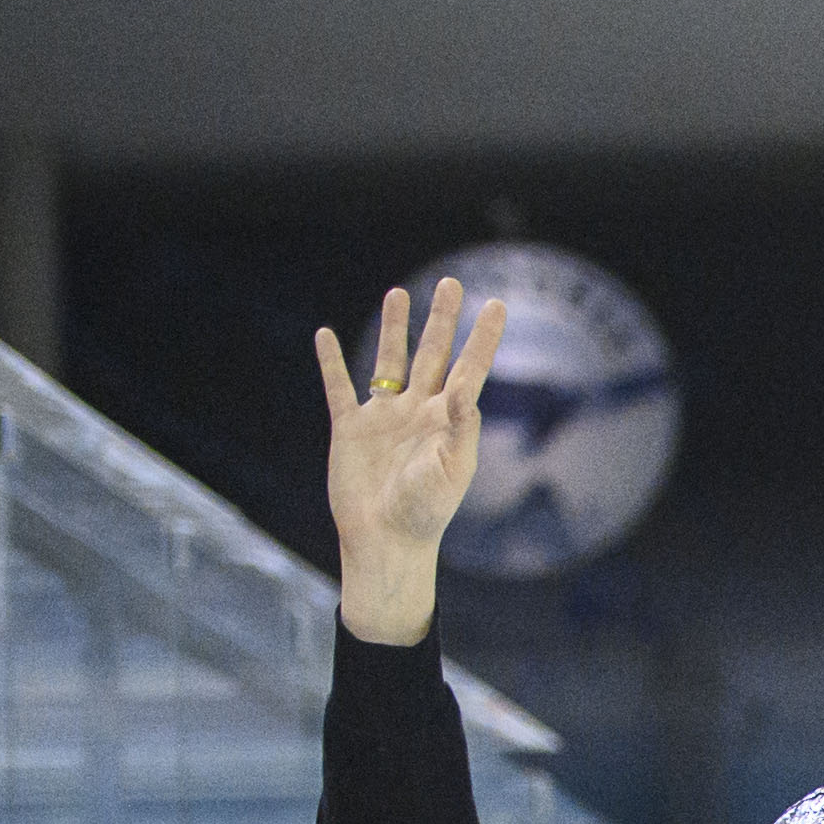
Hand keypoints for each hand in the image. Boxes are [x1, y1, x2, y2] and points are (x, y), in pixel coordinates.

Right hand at [313, 279, 506, 647]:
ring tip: (398, 293)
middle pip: (432, 353)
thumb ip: (460, 427)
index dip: (484, 338)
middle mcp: (418, 412)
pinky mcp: (349, 429)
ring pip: (389, 361)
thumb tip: (465, 388)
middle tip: (451, 282)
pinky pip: (338, 387)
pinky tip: (325, 334)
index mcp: (448, 420)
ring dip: (394, 328)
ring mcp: (383, 418)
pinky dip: (330, 361)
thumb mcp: (450, 470)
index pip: (470, 369)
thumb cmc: (425, 512)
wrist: (385, 540)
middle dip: (441, 319)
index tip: (498, 304)